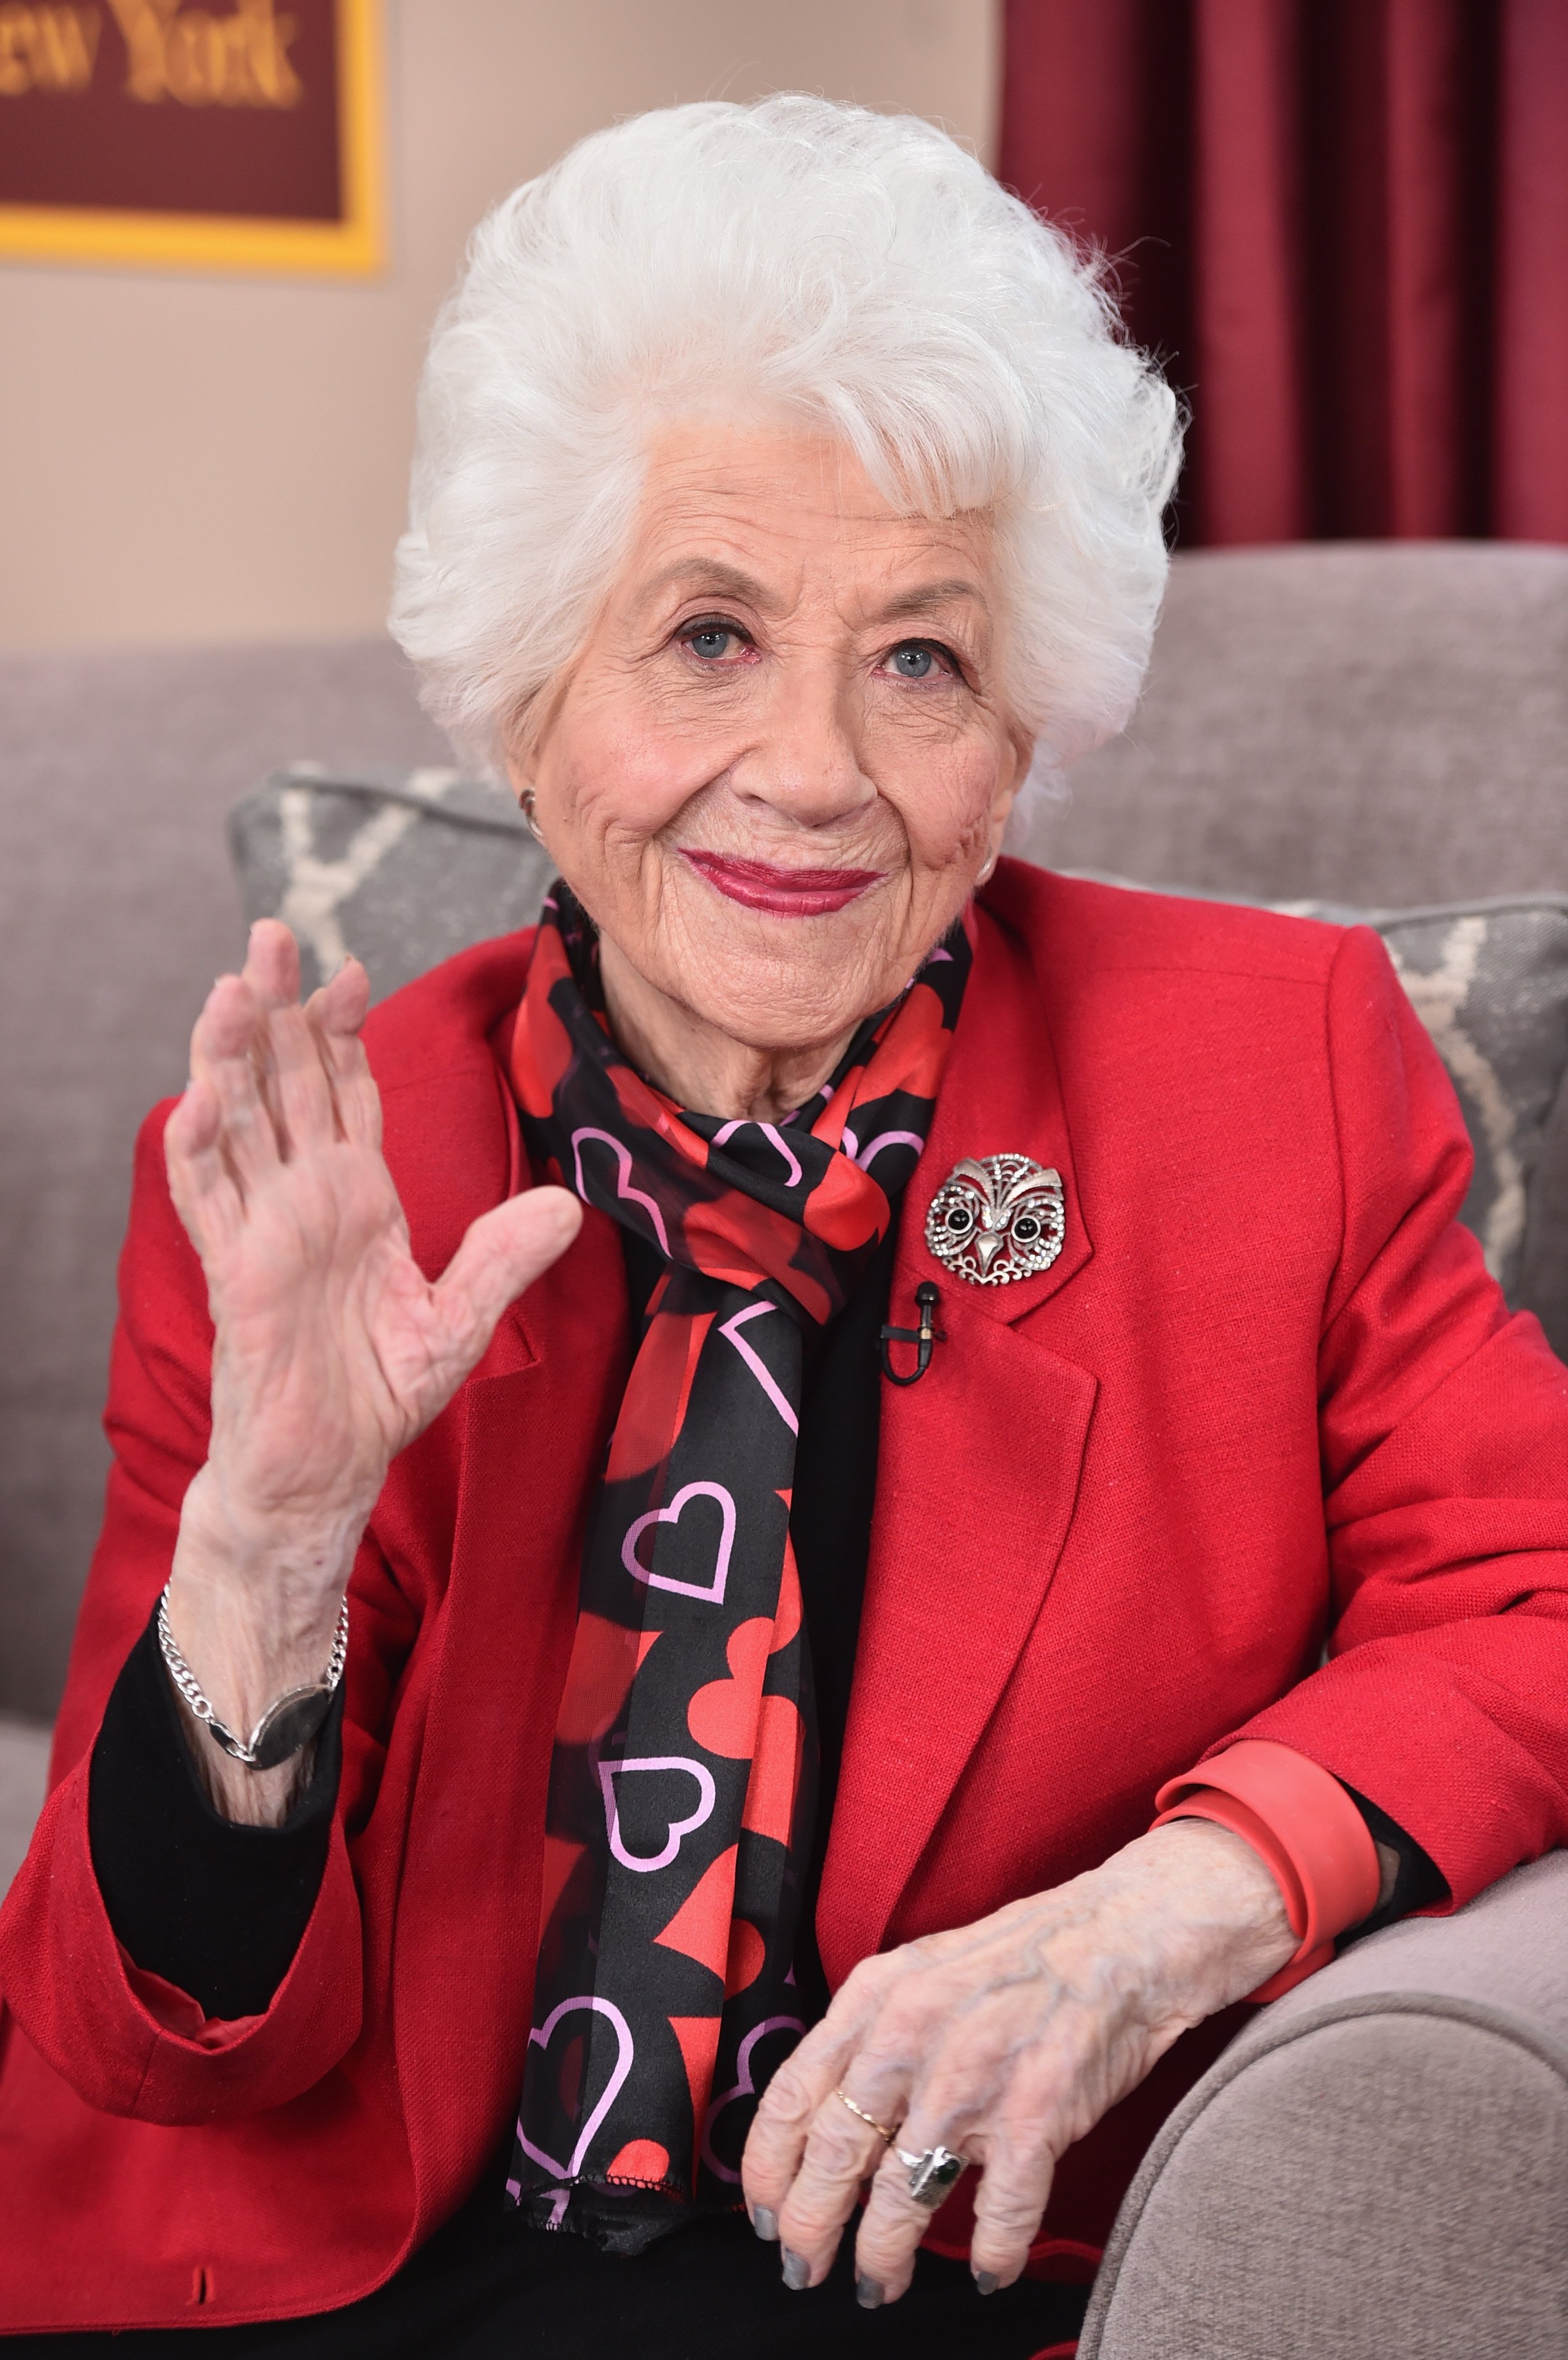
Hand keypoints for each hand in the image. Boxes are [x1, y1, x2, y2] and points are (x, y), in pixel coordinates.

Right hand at [162, 921, 579, 1818]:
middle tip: (273, 931)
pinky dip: (201, 1147)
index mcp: (358, 1200)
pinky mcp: (236, 1273)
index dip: (343, 1032)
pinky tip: (201, 1095)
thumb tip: (568, 1206)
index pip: (344, 1094)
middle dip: (276, 1009)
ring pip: (237, 1122)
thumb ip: (505, 1259)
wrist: (327, 1469)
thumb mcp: (462, 1322)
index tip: (352, 970)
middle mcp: (304, 1200)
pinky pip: (210, 1200)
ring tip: (230, 986)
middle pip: (284, 1083)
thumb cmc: (380, 1397)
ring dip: (228, 1056)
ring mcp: (264, 1230)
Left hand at [741, 1820, 1294, 2306]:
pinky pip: (1000, 2215)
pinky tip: (987, 2273)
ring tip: (876, 2284)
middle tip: (802, 2266)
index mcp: (874, 1998)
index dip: (767, 2169)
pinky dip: (991, 2257)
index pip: (792, 2097)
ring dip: (881, 2256)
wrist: (1121, 1935)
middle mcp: (911, 2037)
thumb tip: (823, 2113)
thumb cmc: (1020, 1958)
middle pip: (833, 2156)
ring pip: (902, 2197)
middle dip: (808, 2227)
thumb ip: (869, 2033)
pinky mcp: (1036, 2117)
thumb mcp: (920, 1972)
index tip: (762, 2211)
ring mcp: (973, 2080)